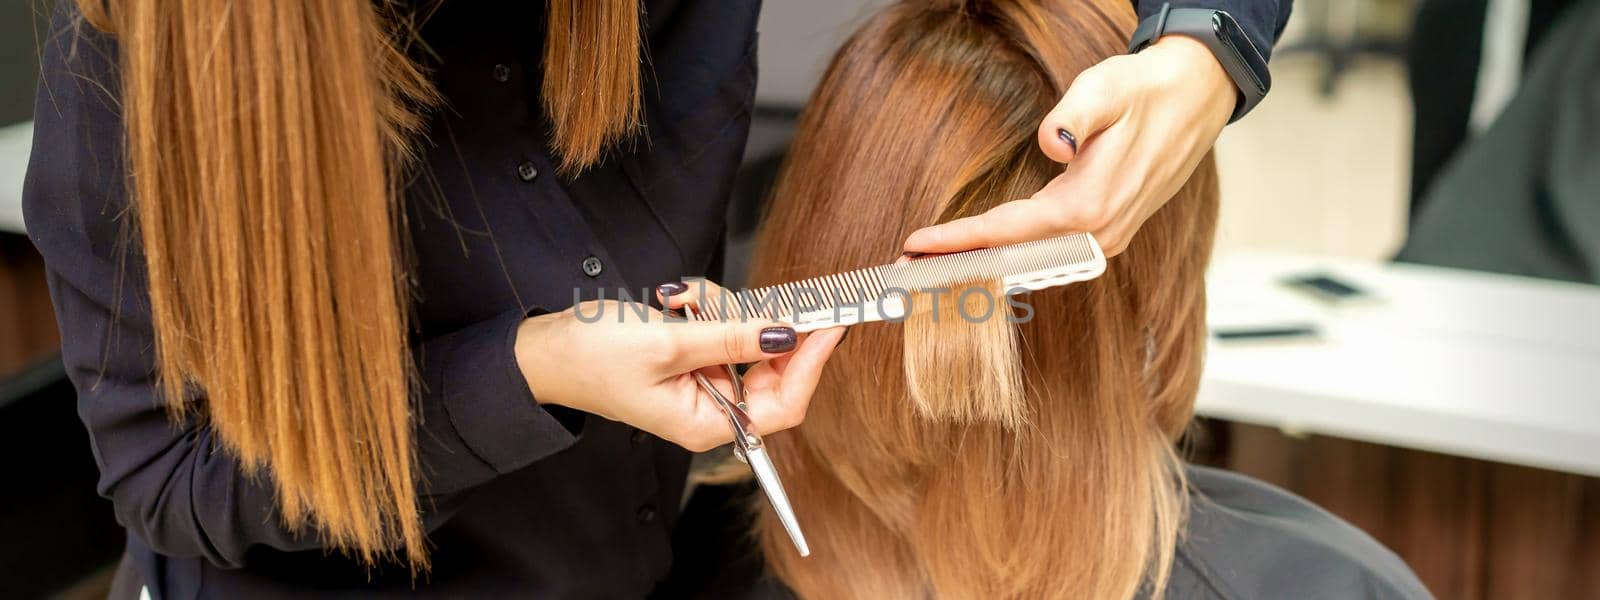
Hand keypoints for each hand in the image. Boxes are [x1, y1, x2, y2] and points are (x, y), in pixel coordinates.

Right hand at [515, 280, 845, 451]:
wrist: (543, 349)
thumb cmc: (591, 358)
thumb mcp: (668, 344)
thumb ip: (732, 338)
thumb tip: (788, 335)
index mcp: (708, 422)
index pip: (786, 401)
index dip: (812, 363)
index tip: (831, 323)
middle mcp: (713, 407)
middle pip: (771, 364)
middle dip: (751, 324)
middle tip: (728, 297)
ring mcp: (705, 381)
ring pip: (747, 335)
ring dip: (720, 307)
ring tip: (679, 300)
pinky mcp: (694, 356)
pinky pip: (723, 325)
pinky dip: (706, 306)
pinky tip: (675, 301)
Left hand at [903, 36, 1234, 256]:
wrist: (1198, 97)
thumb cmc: (1145, 89)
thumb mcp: (1105, 87)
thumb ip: (1073, 115)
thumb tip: (1050, 142)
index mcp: (1089, 205)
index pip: (1007, 231)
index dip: (958, 239)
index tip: (916, 245)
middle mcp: (1098, 235)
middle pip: (1014, 259)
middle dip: (959, 264)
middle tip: (907, 268)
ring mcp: (1107, 240)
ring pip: (1032, 262)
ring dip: (982, 265)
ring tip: (934, 265)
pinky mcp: (1110, 234)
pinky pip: (1050, 255)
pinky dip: (1011, 257)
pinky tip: (983, 254)